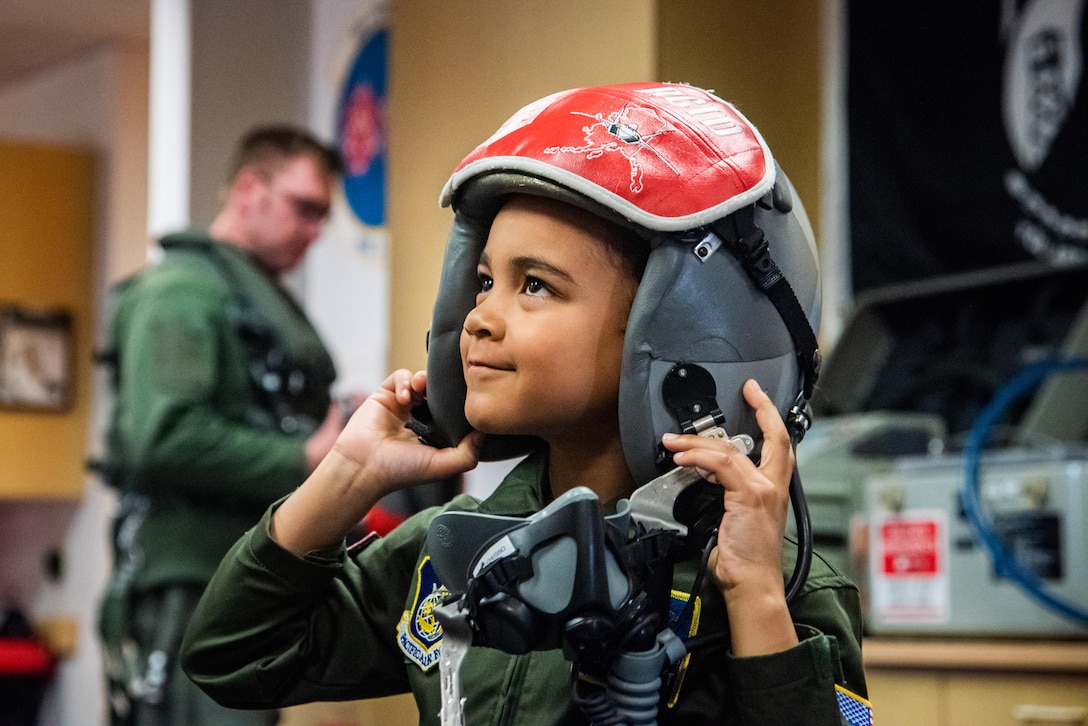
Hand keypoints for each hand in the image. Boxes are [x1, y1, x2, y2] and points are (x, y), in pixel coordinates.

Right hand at [273, 370, 480, 554]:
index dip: (460, 403)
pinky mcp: (385, 395)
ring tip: (421, 389)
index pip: (452, 411)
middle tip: (446, 388)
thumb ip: (468, 453)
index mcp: (433, 433)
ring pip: (421, 380)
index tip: (468, 398)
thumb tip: (485, 433)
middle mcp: (419, 418)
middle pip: (438, 391)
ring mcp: (401, 405)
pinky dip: (405, 381)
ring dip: (424, 380)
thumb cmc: (401, 470)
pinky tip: (404, 397)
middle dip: (443, 387)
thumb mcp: (442, 465)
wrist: (364, 466)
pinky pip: (400, 376)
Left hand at [660, 378, 797, 654]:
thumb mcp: (735, 521)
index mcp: (773, 491)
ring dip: (698, 443)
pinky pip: (720, 465)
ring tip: (673, 441)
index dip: (771, 417)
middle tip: (745, 389)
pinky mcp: (749, 496)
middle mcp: (774, 487)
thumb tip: (701, 480)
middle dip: (761, 408)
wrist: (753, 586)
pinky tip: (682, 459)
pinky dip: (698, 458)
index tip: (758, 395)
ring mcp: (763, 490)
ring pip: (732, 451)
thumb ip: (725, 495)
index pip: (780, 446)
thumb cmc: (743, 562)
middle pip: (774, 437)